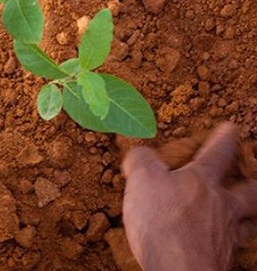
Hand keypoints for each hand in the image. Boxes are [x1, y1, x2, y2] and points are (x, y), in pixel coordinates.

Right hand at [122, 123, 256, 269]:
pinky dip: (222, 243)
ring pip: (243, 222)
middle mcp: (221, 206)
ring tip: (239, 216)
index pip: (218, 152)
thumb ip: (141, 161)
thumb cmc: (163, 222)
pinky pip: (227, 247)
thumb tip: (139, 152)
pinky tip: (214, 244)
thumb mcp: (142, 180)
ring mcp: (224, 235)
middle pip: (249, 191)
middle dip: (252, 183)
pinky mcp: (219, 260)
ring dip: (242, 217)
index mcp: (203, 180)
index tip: (231, 127)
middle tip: (253, 179)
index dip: (224, 138)